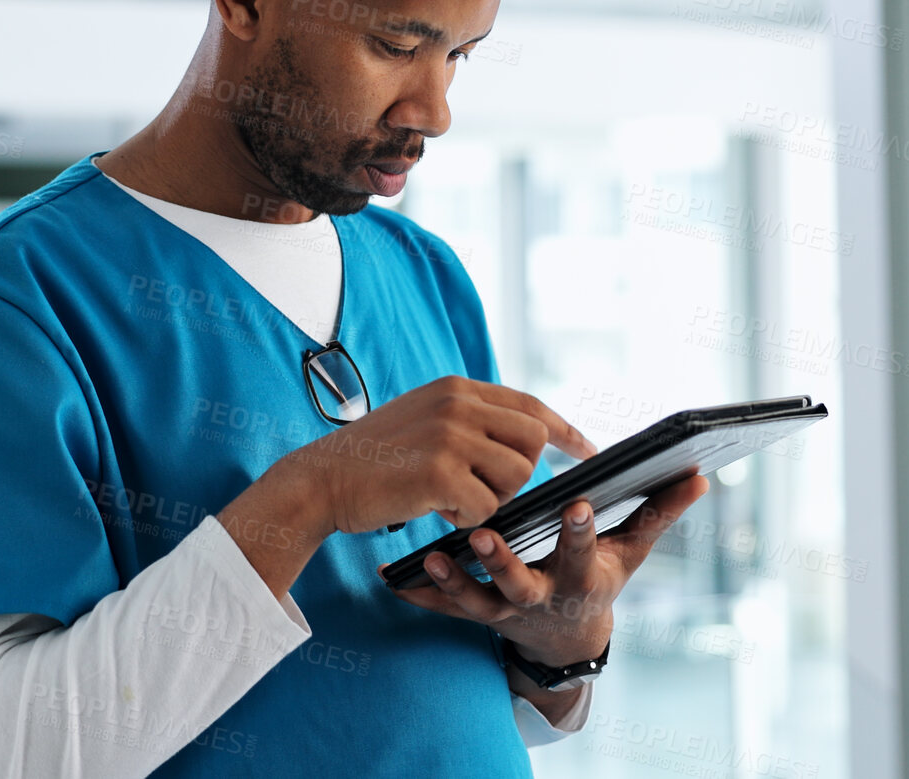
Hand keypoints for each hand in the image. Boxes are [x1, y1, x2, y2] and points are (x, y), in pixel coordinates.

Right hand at [279, 375, 597, 535]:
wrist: (321, 480)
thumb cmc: (372, 460)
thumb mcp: (423, 420)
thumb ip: (468, 421)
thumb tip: (523, 442)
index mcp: (456, 388)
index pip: (529, 404)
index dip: (564, 429)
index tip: (588, 449)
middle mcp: (458, 404)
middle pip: (532, 443)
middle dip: (518, 475)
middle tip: (482, 490)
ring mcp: (450, 435)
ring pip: (516, 478)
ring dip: (491, 500)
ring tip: (451, 499)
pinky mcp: (441, 472)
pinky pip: (486, 509)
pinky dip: (466, 520)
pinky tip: (435, 510)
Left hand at [379, 473, 710, 665]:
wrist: (566, 637)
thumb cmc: (601, 580)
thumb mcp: (633, 553)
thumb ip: (661, 513)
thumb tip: (699, 477)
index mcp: (578, 576)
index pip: (584, 549)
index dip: (583, 529)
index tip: (579, 502)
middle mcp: (538, 595)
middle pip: (518, 583)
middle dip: (502, 562)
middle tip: (483, 533)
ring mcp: (503, 608)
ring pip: (474, 600)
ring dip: (452, 579)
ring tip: (432, 555)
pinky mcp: (475, 613)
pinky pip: (442, 606)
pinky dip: (417, 591)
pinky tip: (390, 574)